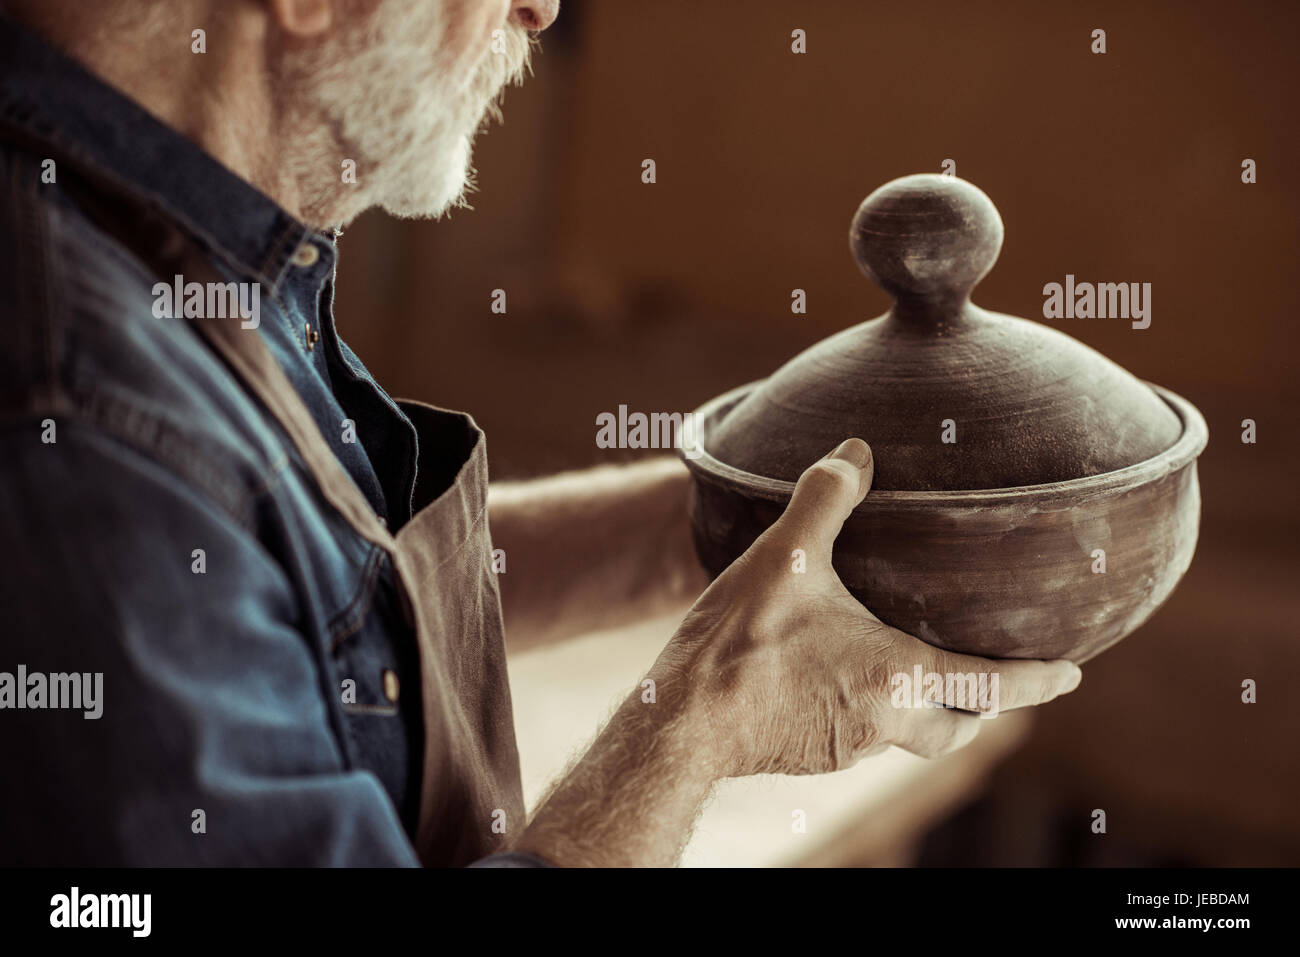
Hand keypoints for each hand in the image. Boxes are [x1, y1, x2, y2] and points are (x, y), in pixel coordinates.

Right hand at [655, 438, 1081, 777]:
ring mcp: (848, 745)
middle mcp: (884, 719)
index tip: (1071, 675)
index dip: (1038, 681)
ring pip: (910, 740)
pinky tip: (841, 685)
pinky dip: (872, 715)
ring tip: (916, 678)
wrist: (683, 721)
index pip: (993, 686)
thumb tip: (858, 450)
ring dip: (927, 715)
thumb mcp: (784, 557)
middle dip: (982, 711)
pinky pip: (861, 740)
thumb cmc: (738, 640)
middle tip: (992, 686)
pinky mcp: (813, 756)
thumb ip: (826, 498)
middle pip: (958, 730)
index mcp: (895, 674)